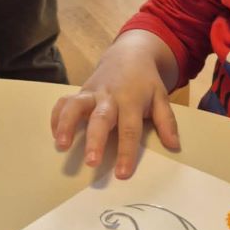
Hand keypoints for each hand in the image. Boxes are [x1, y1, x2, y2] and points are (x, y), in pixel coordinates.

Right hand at [50, 32, 180, 177]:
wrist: (129, 55)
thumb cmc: (145, 83)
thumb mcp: (161, 97)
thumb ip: (166, 121)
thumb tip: (175, 145)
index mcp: (131, 100)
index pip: (130, 129)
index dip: (126, 152)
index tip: (122, 174)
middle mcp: (109, 97)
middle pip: (101, 119)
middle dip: (95, 140)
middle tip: (91, 162)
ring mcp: (92, 93)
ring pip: (75, 106)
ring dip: (66, 124)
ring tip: (61, 145)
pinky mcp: (79, 92)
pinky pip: (64, 102)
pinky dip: (56, 117)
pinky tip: (55, 135)